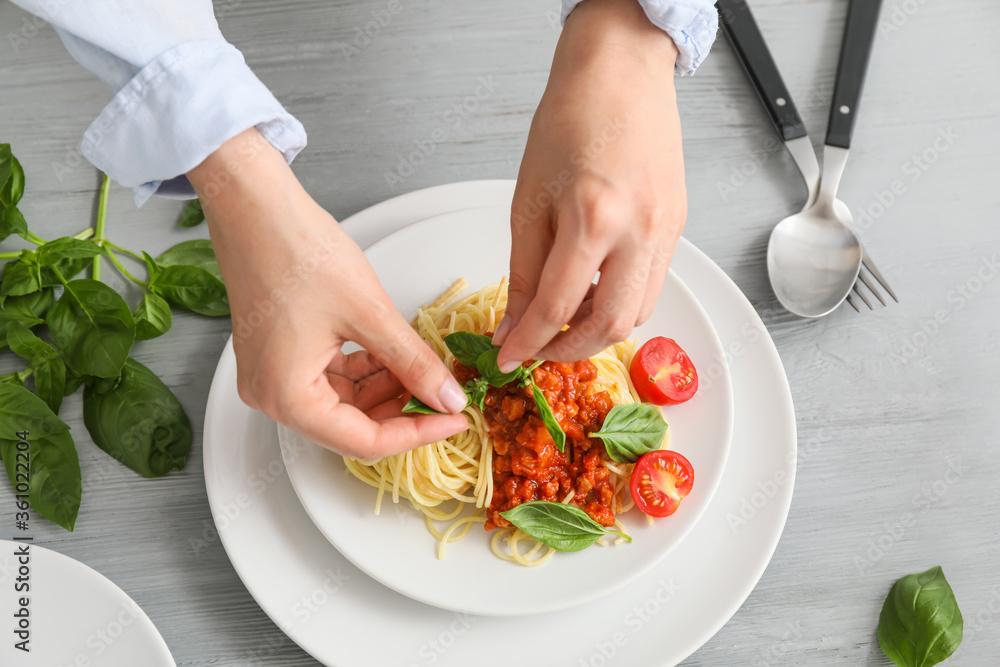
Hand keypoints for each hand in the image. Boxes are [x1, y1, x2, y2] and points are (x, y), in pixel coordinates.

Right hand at [187, 129, 467, 458]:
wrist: (255, 205)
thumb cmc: (297, 250)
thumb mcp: (370, 313)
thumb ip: (413, 362)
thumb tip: (447, 398)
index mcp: (286, 397)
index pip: (363, 442)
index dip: (417, 434)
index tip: (453, 418)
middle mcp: (271, 396)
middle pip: (352, 426)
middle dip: (402, 410)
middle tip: (446, 394)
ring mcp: (272, 376)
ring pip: (344, 403)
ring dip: (387, 388)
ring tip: (425, 368)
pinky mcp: (279, 355)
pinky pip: (330, 378)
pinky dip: (366, 370)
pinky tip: (394, 353)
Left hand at [494, 0, 686, 370]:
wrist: (620, 73)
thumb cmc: (570, 119)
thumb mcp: (529, 200)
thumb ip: (522, 271)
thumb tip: (515, 323)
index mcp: (594, 218)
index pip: (556, 306)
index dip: (527, 342)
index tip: (509, 357)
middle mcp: (640, 229)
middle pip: (611, 325)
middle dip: (570, 349)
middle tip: (540, 348)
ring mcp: (668, 229)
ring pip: (639, 311)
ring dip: (599, 329)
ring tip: (565, 318)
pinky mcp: (679, 225)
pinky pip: (653, 283)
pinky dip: (621, 300)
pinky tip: (593, 290)